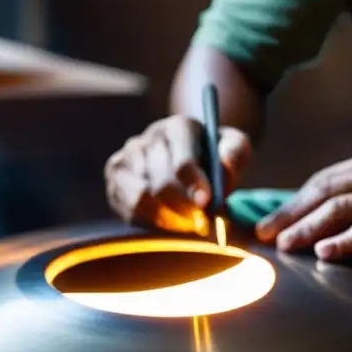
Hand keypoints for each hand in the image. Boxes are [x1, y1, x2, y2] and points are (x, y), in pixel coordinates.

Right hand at [105, 114, 252, 233]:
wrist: (192, 161)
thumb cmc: (216, 158)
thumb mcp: (236, 150)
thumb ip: (234, 154)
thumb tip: (224, 167)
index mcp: (180, 126)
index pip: (183, 162)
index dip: (194, 186)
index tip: (206, 204)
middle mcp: (150, 136)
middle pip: (161, 183)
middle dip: (183, 208)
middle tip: (200, 224)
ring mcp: (129, 154)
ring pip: (140, 197)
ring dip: (166, 218)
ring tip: (185, 224)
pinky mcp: (115, 174)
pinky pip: (127, 207)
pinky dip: (149, 220)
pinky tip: (167, 220)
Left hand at [255, 147, 351, 259]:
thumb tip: (317, 210)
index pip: (323, 178)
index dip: (294, 200)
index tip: (273, 220)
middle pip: (324, 191)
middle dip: (291, 213)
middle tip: (266, 233)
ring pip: (339, 209)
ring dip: (308, 228)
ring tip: (286, 245)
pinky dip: (342, 242)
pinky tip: (323, 253)